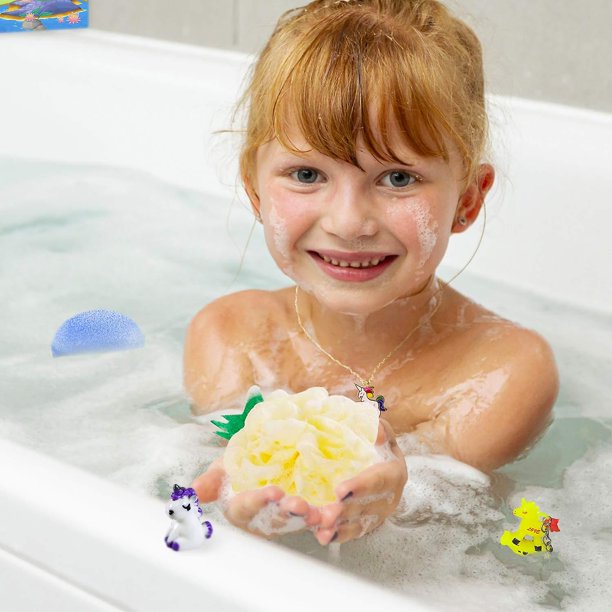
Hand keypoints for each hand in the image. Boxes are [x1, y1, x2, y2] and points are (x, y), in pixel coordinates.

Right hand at [192, 456, 321, 538]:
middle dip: (287, 513)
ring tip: (317, 513)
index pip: (247, 506)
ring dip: (306, 518)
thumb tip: (191, 491)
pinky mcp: (302, 514)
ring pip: (296, 521)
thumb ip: (209, 480)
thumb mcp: (222, 468)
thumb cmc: (238, 468)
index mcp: (240, 507)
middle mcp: (262, 517)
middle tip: (298, 505)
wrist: (261, 461)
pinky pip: (313, 519)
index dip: (259, 500)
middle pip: (274, 517)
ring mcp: (284, 518)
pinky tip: (331, 516)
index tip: (272, 492)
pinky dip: (322, 520)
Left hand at [314, 419, 407, 544]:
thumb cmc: (380, 448)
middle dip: (344, 512)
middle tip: (325, 515)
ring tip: (320, 529)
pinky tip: (322, 536)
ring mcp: (376, 514)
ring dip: (338, 528)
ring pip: (357, 523)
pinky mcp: (365, 524)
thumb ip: (381, 431)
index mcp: (394, 473)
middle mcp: (388, 498)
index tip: (340, 491)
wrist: (387, 467)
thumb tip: (376, 430)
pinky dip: (337, 535)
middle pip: (365, 507)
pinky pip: (351, 532)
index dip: (360, 487)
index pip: (378, 481)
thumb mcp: (384, 435)